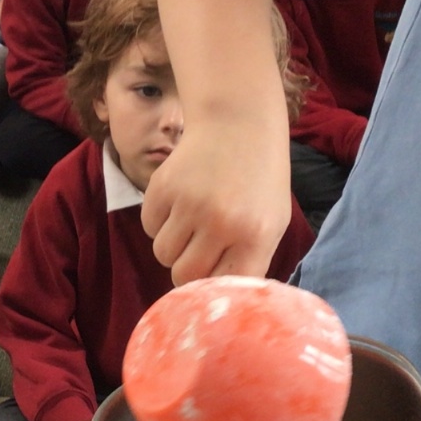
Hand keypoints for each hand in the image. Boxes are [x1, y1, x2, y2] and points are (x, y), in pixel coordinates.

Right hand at [142, 119, 291, 284]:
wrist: (238, 122)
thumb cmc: (259, 179)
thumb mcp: (271, 221)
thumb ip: (249, 260)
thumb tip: (216, 298)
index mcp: (255, 236)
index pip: (222, 287)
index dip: (212, 290)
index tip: (209, 284)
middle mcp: (221, 223)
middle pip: (185, 276)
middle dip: (187, 269)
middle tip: (199, 250)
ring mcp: (189, 203)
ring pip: (163, 254)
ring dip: (173, 245)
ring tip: (191, 221)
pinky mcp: (163, 187)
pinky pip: (149, 226)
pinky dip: (159, 221)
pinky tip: (179, 200)